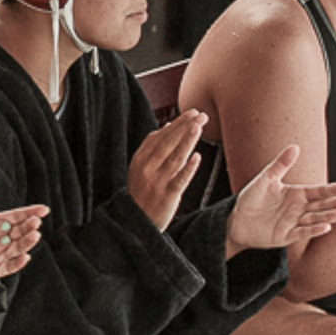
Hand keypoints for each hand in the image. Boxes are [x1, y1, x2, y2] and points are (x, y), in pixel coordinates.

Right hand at [128, 109, 203, 230]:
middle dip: (184, 127)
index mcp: (140, 159)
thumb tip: (170, 124)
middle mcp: (147, 168)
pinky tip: (197, 156)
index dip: (177, 124)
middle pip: (167, 143)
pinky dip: (188, 168)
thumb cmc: (141, 191)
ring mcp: (157, 182)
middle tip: (200, 115)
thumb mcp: (141, 167)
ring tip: (198, 127)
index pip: (159, 137)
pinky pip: (179, 180)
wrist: (134, 221)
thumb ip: (154, 147)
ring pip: (174, 158)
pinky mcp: (167, 196)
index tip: (192, 113)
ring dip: (187, 141)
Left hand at [226, 145, 335, 252]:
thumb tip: (294, 147)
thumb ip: (281, 164)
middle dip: (334, 202)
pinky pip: (302, 233)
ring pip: (315, 219)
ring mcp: (294, 223)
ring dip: (329, 216)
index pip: (318, 191)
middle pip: (321, 205)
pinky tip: (325, 226)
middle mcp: (299, 209)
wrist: (236, 220)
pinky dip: (314, 230)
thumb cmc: (251, 199)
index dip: (332, 189)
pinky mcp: (287, 236)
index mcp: (296, 194)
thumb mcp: (266, 178)